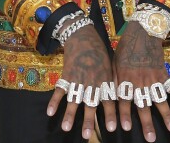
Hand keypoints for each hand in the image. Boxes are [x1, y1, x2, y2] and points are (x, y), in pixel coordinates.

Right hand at [47, 25, 115, 139]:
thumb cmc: (100, 53)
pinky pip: (59, 90)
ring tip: (66, 128)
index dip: (109, 115)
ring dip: (69, 114)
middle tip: (86, 134)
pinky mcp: (66, 75)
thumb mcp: (111, 67)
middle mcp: (92, 82)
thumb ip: (113, 84)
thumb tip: (119, 99)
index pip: (108, 101)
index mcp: (105, 81)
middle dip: (88, 119)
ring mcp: (78, 79)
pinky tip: (50, 112)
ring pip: (73, 99)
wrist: (83, 37)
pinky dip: (54, 101)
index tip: (111, 128)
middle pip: (90, 104)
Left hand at [113, 21, 169, 141]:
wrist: (142, 32)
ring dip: (167, 115)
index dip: (124, 115)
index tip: (125, 128)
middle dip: (147, 123)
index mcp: (125, 80)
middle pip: (143, 106)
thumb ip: (114, 82)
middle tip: (151, 139)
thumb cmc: (124, 49)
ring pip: (161, 100)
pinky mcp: (163, 73)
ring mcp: (153, 78)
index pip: (123, 101)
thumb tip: (110, 97)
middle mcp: (139, 82)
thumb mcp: (114, 64)